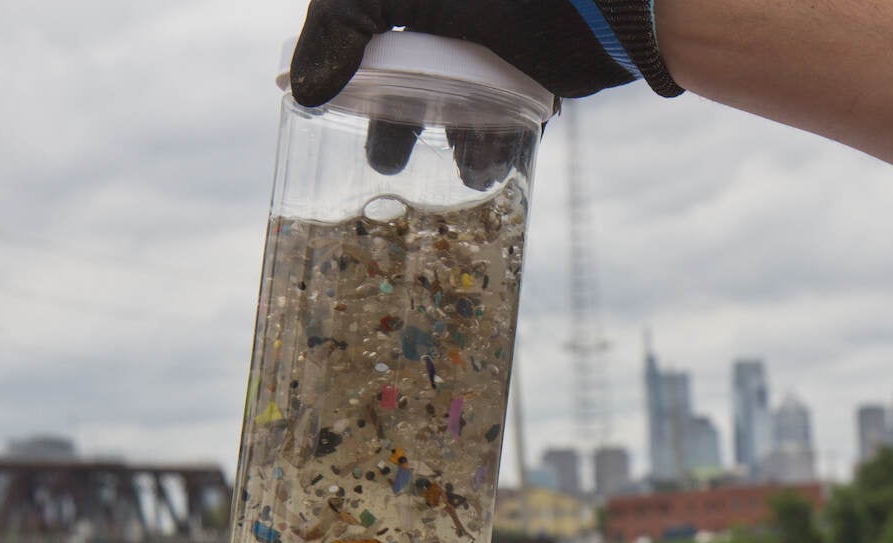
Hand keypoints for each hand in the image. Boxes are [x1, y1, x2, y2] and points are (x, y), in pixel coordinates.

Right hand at [294, 0, 679, 182]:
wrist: (589, 2)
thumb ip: (336, 23)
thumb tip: (303, 90)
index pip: (368, 30)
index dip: (347, 70)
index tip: (329, 110)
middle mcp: (455, 14)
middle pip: (413, 74)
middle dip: (397, 122)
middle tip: (387, 166)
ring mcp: (500, 42)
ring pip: (462, 101)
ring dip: (450, 141)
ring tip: (443, 174)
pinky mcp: (540, 69)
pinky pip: (510, 115)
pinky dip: (494, 145)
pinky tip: (483, 171)